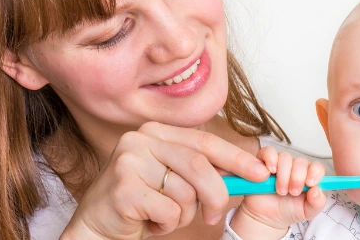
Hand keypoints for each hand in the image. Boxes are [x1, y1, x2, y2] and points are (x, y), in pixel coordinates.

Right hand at [59, 122, 270, 239]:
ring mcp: (129, 162)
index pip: (205, 142)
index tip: (260, 173)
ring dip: (183, 215)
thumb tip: (249, 171)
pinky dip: (167, 225)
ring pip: (185, 193)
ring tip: (163, 216)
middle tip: (214, 216)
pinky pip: (170, 212)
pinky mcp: (123, 189)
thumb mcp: (174, 178)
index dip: (236, 158)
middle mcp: (140, 139)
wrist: (99, 227)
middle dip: (216, 195)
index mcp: (155, 131)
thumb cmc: (141, 203)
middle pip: (200, 166)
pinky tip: (149, 222)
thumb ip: (202, 170)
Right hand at [228, 147, 325, 238]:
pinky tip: (271, 172)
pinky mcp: (263, 162)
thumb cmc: (288, 211)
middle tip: (293, 192)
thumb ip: (317, 203)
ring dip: (283, 175)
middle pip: (301, 162)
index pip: (316, 167)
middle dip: (297, 178)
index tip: (309, 184)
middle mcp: (294, 168)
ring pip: (285, 158)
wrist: (267, 217)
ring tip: (280, 191)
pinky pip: (268, 152)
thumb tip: (317, 190)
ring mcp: (279, 164)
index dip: (315, 172)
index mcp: (308, 176)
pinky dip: (270, 159)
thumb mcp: (307, 212)